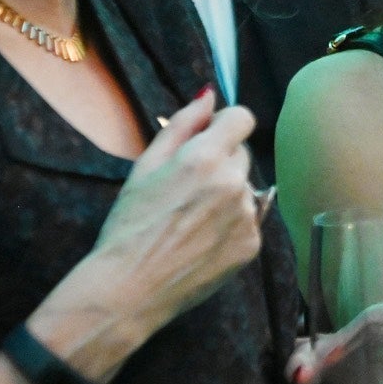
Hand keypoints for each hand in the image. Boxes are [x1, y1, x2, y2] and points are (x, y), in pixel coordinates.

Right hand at [90, 89, 261, 334]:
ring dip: (226, 194)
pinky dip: (230, 224)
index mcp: (206, 158)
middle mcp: (234, 183)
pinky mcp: (253, 244)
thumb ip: (182, 124)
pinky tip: (200, 240)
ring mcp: (247, 215)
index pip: (242, 118)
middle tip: (185, 189)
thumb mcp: (145, 166)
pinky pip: (248, 220)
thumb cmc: (129, 225)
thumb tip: (209, 95)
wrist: (130, 288)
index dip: (224, 125)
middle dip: (220, 162)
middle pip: (241, 154)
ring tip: (189, 220)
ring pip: (245, 188)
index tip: (208, 138)